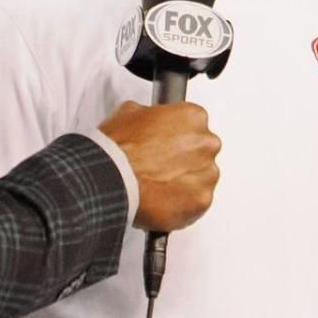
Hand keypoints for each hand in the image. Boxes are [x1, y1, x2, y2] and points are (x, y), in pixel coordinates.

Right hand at [98, 100, 220, 231]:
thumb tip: (147, 121)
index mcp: (193, 117)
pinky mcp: (202, 200)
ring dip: (185, 182)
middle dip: (183, 160)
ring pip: (201, 178)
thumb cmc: (118, 148)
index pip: (193, 125)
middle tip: (159, 167)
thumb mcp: (129, 112)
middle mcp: (206, 143)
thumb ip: (150, 115)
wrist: (111, 178)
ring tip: (158, 186)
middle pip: (201, 152)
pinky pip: (196, 203)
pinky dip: (183, 205)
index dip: (176, 137)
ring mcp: (207, 173)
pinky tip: (162, 200)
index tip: (166, 146)